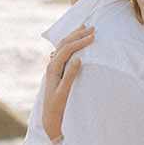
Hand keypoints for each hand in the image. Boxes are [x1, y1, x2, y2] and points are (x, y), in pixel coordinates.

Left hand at [42, 24, 94, 139]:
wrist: (50, 117)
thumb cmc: (58, 106)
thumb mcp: (65, 92)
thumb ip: (70, 75)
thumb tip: (78, 58)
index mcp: (53, 68)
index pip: (67, 49)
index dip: (80, 42)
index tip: (93, 37)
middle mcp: (51, 64)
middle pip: (64, 43)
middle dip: (78, 34)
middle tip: (92, 28)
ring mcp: (53, 66)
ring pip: (63, 45)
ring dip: (73, 36)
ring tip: (83, 28)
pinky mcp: (57, 70)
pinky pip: (63, 51)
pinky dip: (70, 43)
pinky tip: (75, 40)